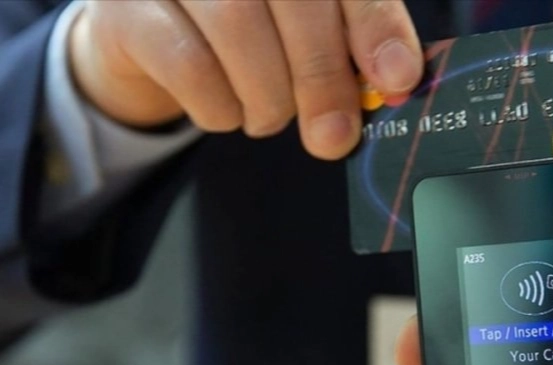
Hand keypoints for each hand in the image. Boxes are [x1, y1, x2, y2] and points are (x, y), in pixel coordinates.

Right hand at [68, 0, 422, 159]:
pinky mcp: (127, 8)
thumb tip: (395, 82)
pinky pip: (187, 64)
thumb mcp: (301, 34)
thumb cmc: (245, 32)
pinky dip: (219, 107)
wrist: (151, 33)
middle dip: (323, 78)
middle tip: (333, 135)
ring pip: (238, 29)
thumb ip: (347, 48)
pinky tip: (227, 113)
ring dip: (267, 96)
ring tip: (269, 118)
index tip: (398, 78)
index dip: (375, 26)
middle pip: (294, 0)